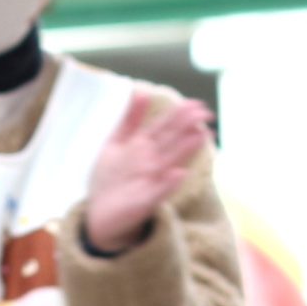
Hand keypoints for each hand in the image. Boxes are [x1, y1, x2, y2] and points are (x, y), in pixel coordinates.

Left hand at [83, 93, 211, 255]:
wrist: (100, 214)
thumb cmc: (110, 178)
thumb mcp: (116, 144)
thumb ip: (130, 120)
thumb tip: (141, 91)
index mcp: (143, 147)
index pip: (164, 126)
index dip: (179, 114)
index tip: (197, 103)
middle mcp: (151, 162)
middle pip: (170, 140)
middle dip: (187, 126)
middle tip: (206, 113)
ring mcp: (149, 181)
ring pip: (169, 161)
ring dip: (185, 149)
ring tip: (201, 136)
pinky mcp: (144, 201)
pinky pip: (157, 191)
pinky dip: (168, 183)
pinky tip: (179, 174)